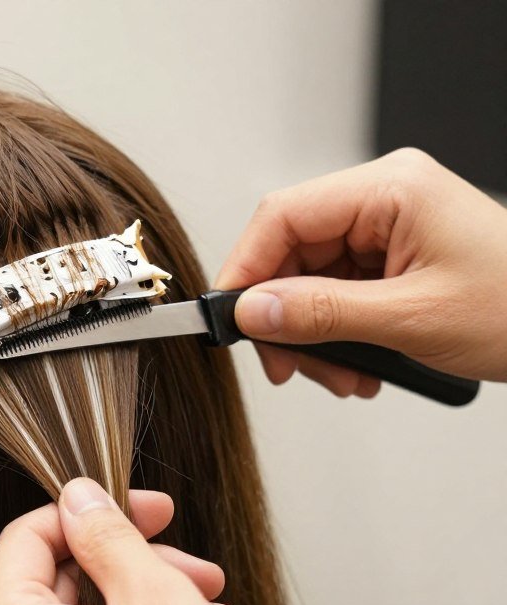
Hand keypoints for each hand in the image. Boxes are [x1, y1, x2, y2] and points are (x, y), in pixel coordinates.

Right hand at [216, 148, 506, 394]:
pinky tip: (359, 366)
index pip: (284, 216)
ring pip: (311, 280)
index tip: (231, 319)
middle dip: (286, 317)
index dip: (246, 268)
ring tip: (342, 377)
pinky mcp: (394, 257)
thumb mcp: (412, 319)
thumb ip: (321, 314)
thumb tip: (252, 313)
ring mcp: (389, 229)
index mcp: (391, 189)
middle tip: (288, 367)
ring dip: (314, 336)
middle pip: (293, 252)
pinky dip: (338, 335)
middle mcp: (384, 200)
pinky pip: (338, 293)